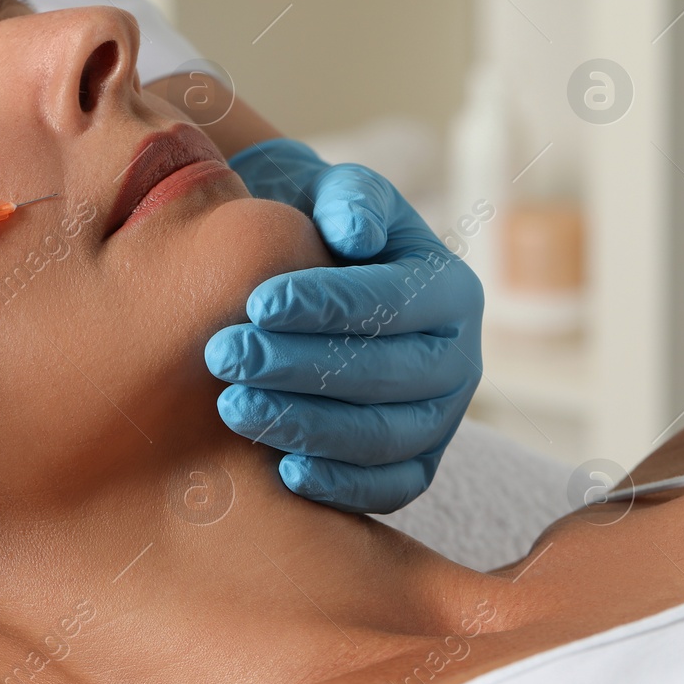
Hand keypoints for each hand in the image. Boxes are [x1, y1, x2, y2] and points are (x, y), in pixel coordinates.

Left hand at [204, 139, 483, 512]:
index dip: (328, 305)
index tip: (257, 303)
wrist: (307, 276)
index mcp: (451, 291)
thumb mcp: (338, 195)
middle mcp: (458, 361)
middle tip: (224, 356)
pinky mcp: (413, 466)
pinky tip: (281, 471)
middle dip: (301, 368)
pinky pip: (389, 489)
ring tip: (233, 408)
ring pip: (385, 436)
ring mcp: (440, 420)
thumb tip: (354, 234)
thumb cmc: (321, 229)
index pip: (396, 302)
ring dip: (307, 426)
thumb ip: (349, 199)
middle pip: (389, 375)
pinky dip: (341, 486)